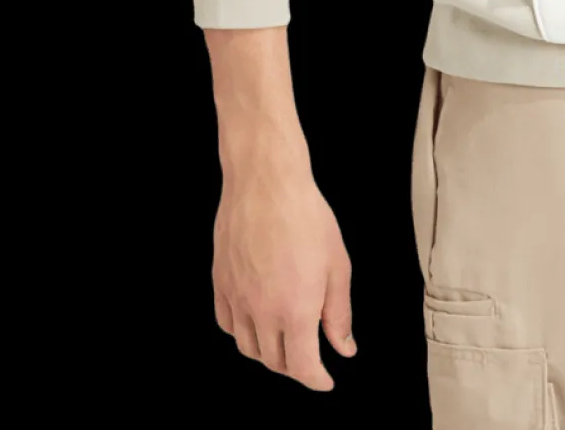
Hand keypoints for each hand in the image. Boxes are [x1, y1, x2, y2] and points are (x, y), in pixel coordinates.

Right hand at [212, 149, 356, 388]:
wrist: (266, 183)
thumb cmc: (306, 216)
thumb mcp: (338, 265)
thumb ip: (339, 313)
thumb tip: (343, 347)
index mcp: (295, 310)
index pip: (302, 366)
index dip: (316, 380)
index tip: (325, 381)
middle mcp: (262, 312)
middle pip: (274, 361)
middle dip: (295, 366)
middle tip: (309, 356)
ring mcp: (237, 299)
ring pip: (248, 347)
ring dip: (267, 353)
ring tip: (284, 340)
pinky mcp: (220, 284)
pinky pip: (228, 324)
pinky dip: (242, 332)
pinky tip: (256, 321)